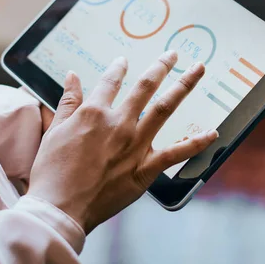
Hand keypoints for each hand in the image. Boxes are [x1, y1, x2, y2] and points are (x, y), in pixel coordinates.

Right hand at [28, 51, 218, 232]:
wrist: (60, 209)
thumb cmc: (52, 171)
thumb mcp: (55, 130)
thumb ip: (68, 101)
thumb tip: (72, 75)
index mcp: (94, 112)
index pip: (111, 81)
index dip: (118, 67)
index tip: (124, 60)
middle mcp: (119, 123)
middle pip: (146, 86)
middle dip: (162, 66)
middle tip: (174, 54)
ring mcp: (135, 145)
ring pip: (165, 108)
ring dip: (184, 86)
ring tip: (198, 70)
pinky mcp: (145, 169)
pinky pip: (176, 153)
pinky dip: (196, 143)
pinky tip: (212, 133)